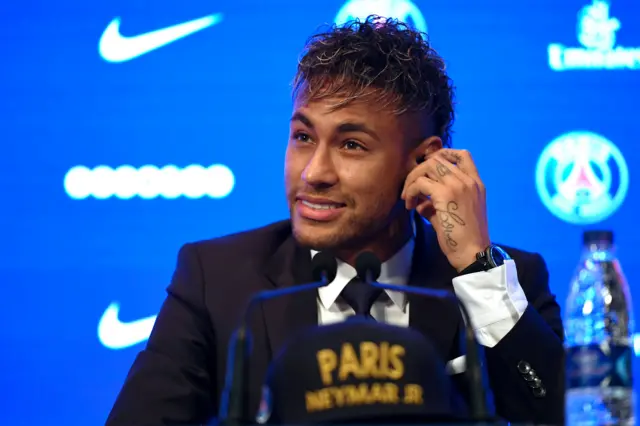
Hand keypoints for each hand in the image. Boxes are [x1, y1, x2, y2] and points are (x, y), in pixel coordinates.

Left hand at [401, 149, 489, 271]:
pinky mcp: (446, 195)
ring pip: (428, 166)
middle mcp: (468, 180)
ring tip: (408, 198)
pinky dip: (411, 192)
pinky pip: (420, 183)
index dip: (442, 155)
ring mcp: (458, 185)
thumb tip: (419, 202)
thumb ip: (436, 203)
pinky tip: (411, 207)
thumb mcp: (452, 215)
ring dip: (412, 179)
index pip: (463, 154)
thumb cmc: (464, 238)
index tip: (427, 170)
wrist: (472, 253)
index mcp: (476, 183)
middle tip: (410, 189)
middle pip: (438, 159)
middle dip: (419, 170)